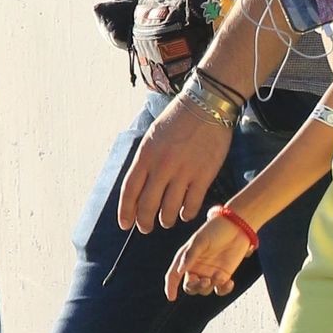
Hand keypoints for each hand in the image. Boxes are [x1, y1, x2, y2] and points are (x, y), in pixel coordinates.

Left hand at [118, 93, 234, 233]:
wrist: (207, 104)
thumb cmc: (178, 119)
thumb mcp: (152, 135)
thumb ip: (146, 160)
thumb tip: (140, 186)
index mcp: (146, 154)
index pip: (130, 191)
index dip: (126, 211)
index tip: (126, 224)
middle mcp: (162, 166)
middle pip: (148, 205)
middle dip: (145, 222)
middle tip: (146, 228)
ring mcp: (184, 172)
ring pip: (169, 210)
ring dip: (166, 220)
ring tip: (166, 221)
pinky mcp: (204, 175)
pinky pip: (192, 204)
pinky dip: (187, 214)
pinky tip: (185, 214)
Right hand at [166, 213, 254, 301]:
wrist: (237, 226)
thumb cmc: (216, 229)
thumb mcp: (200, 240)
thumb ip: (190, 255)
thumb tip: (180, 271)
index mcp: (186, 259)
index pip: (174, 275)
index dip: (170, 287)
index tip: (171, 297)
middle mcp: (196, 268)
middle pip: (190, 287)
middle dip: (195, 287)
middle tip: (204, 281)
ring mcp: (209, 273)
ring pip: (204, 290)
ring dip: (210, 286)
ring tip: (218, 275)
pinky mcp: (223, 276)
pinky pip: (219, 290)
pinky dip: (223, 290)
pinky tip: (229, 282)